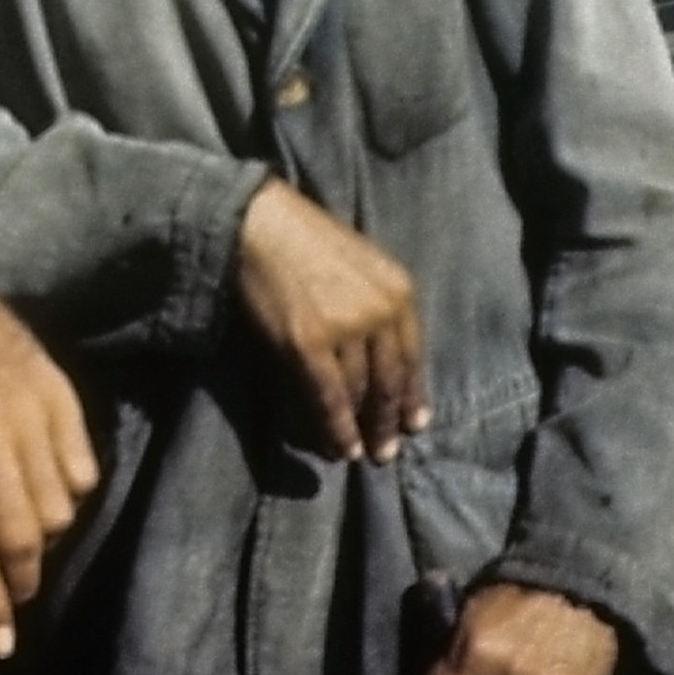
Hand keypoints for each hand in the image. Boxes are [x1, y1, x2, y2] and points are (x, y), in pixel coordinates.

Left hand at [0, 233, 96, 659]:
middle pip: (22, 537)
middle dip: (18, 582)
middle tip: (8, 594)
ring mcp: (28, 406)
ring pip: (58, 509)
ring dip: (40, 539)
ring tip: (15, 533)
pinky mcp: (59, 388)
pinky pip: (82, 469)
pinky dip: (66, 494)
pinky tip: (38, 488)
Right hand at [235, 178, 428, 461]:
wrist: (257, 222)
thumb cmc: (303, 240)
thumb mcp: (359, 267)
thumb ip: (376, 307)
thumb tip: (378, 360)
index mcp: (398, 290)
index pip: (413, 356)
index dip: (413, 395)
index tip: (416, 423)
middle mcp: (380, 311)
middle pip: (390, 381)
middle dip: (389, 421)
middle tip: (387, 452)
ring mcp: (345, 329)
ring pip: (359, 394)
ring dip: (361, 430)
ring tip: (359, 453)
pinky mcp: (308, 345)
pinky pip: (329, 400)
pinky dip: (335, 430)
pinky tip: (337, 450)